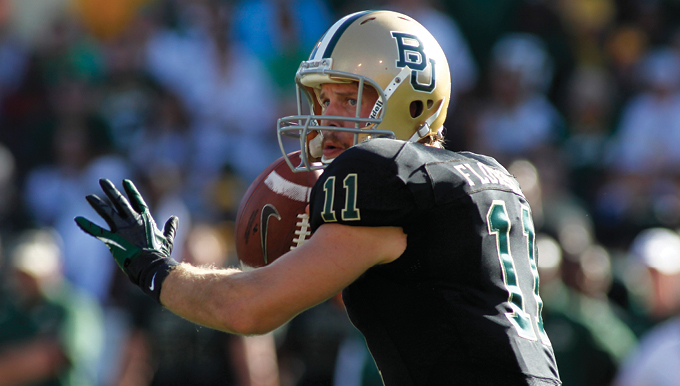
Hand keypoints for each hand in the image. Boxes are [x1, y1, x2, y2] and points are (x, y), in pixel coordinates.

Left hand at [75, 179, 178, 302]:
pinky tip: (78, 220)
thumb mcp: (168, 238)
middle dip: (110, 191)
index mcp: (145, 219)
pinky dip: (87, 226)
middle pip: (119, 202)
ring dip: (97, 204)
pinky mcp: (113, 239)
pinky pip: (97, 231)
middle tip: (103, 181)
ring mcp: (122, 229)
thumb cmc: (160, 254)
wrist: (151, 265)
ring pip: (107, 212)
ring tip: (88, 196)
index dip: (131, 191)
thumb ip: (170, 227)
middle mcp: (132, 220)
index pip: (137, 201)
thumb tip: (175, 218)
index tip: (125, 181)